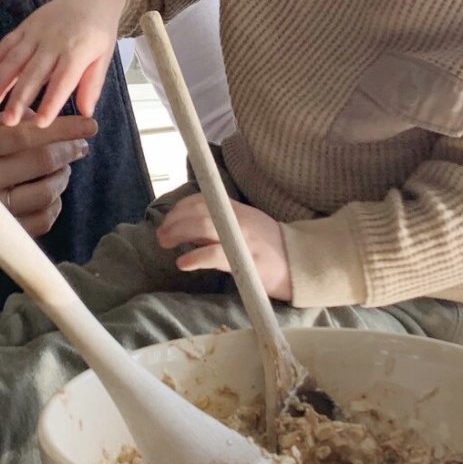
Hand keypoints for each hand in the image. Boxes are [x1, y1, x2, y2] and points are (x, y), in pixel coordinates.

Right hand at [0, 0, 128, 126]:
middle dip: (19, 98)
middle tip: (8, 121)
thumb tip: (87, 114)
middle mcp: (54, 42)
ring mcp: (36, 33)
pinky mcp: (25, 27)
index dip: (51, 102)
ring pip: (14, 59)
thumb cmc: (98, 33)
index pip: (63, 80)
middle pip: (34, 73)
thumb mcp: (104, 57)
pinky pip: (6, 44)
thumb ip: (92, 84)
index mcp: (77, 51)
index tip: (40, 124)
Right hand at [0, 112, 96, 247]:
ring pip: (44, 192)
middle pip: (40, 163)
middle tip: (81, 146)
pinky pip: (40, 222)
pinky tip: (52, 195)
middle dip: (69, 151)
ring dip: (63, 178)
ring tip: (64, 169)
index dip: (62, 129)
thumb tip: (46, 113)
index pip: (26, 134)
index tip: (89, 125)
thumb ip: (7, 122)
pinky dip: (54, 206)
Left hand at [156, 194, 292, 301]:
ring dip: (178, 232)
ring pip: (202, 226)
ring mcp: (241, 238)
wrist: (301, 265)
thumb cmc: (270, 249)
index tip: (169, 219)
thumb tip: (188, 231)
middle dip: (174, 220)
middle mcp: (238, 219)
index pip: (203, 199)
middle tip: (161, 235)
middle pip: (198, 210)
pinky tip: (183, 263)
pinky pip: (214, 254)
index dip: (181, 207)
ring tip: (165, 243)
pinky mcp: (244, 260)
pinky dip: (195, 257)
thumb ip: (218, 227)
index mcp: (237, 210)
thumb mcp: (246, 228)